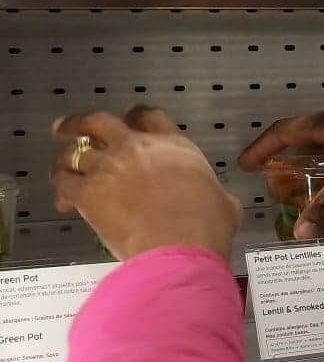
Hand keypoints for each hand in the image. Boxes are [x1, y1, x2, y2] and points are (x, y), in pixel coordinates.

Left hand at [51, 107, 240, 262]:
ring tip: (61, 166)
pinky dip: (61, 190)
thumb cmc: (205, 227)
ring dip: (66, 159)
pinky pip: (64, 183)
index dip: (135, 116)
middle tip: (72, 127)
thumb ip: (217, 196)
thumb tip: (223, 204)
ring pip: (76, 151)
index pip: (149, 117)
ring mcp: (110, 167)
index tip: (127, 119)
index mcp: (173, 146)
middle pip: (100, 121)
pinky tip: (62, 201)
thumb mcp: (224, 205)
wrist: (180, 245)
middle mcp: (137, 148)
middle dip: (82, 122)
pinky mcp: (88, 192)